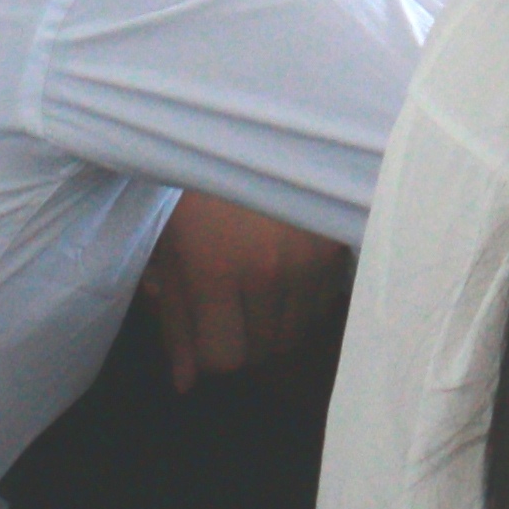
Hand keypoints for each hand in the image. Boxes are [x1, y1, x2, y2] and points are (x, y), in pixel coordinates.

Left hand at [141, 188, 348, 390]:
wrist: (250, 124)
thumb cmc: (197, 185)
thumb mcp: (171, 247)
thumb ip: (176, 318)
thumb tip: (185, 384)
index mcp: (214, 270)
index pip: (225, 358)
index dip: (213, 353)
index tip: (208, 329)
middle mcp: (266, 271)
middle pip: (265, 351)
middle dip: (245, 341)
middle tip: (232, 310)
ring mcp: (308, 258)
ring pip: (298, 331)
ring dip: (277, 324)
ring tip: (259, 291)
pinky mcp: (338, 244)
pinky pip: (324, 303)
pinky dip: (306, 302)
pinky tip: (287, 273)